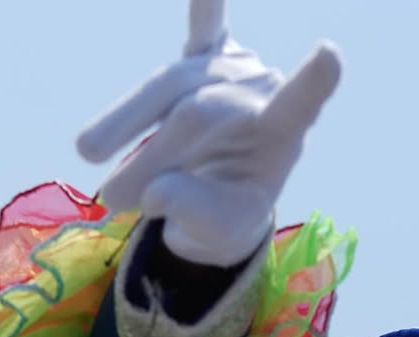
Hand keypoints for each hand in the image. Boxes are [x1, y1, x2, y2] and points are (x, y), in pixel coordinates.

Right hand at [76, 0, 340, 266]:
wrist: (213, 198)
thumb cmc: (224, 216)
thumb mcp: (215, 232)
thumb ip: (193, 213)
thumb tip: (156, 193)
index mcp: (281, 134)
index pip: (298, 109)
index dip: (313, 84)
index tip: (330, 54)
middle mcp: (259, 91)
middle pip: (198, 111)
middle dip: (152, 156)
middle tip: (114, 201)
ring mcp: (231, 68)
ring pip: (171, 83)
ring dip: (126, 119)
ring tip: (88, 153)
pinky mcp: (204, 57)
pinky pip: (204, 26)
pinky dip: (205, 5)